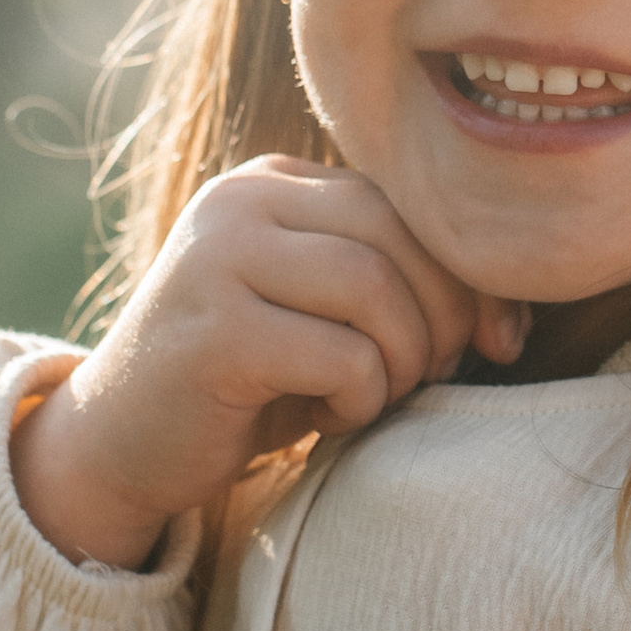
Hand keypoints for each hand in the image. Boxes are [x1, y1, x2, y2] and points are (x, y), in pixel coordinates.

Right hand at [12, 159, 529, 567]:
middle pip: (397, 235)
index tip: (496, 340)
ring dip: (401, 361)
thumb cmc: (244, 387)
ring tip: (373, 398)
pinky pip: (341, 356)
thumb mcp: (323, 317)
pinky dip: (359, 399)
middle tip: (430, 377)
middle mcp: (239, 202)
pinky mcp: (213, 330)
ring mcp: (217, 259)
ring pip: (375, 288)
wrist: (119, 447)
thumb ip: (398, 286)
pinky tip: (325, 419)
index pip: (404, 202)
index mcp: (271, 182)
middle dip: (443, 317)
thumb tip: (512, 317)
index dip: (468, 273)